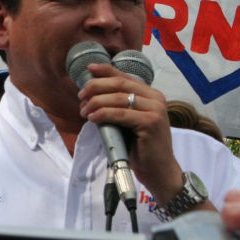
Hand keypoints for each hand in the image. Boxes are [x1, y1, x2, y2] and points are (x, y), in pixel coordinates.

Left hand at [78, 62, 183, 200]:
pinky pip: (120, 114)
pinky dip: (103, 114)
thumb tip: (92, 95)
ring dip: (96, 102)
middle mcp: (156, 98)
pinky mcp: (150, 122)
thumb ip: (119, 106)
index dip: (106, 71)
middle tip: (81, 95)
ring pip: (118, 98)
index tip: (89, 69)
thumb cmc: (141, 147)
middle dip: (97, 87)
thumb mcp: (130, 121)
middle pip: (120, 84)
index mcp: (152, 95)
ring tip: (84, 110)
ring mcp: (155, 110)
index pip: (125, 78)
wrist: (159, 170)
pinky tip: (92, 117)